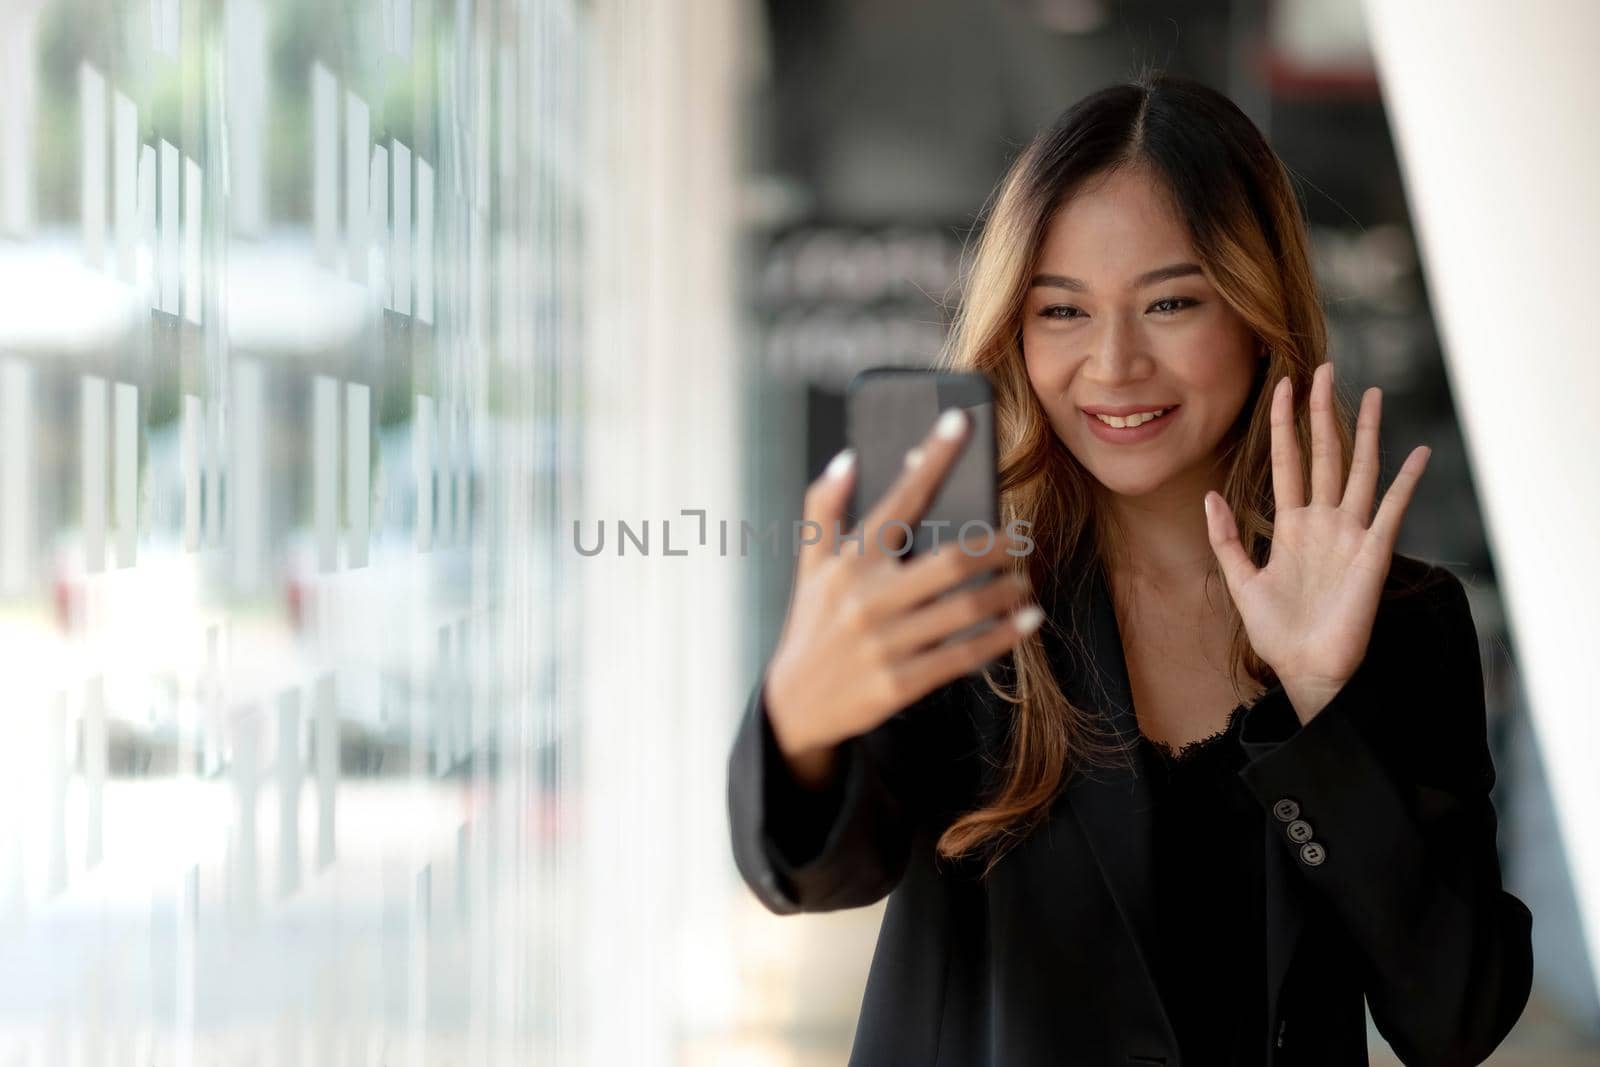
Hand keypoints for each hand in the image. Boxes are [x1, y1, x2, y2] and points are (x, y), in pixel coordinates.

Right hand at [764, 407, 1042, 784]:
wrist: (794, 707)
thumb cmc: (812, 626)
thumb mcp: (809, 566)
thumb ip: (825, 508)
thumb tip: (849, 457)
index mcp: (849, 562)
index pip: (898, 498)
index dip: (932, 457)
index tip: (961, 422)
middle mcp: (867, 598)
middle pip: (952, 560)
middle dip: (999, 545)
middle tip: (1023, 538)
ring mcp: (885, 643)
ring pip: (966, 608)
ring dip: (1008, 591)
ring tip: (1024, 582)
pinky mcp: (900, 683)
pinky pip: (965, 654)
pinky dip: (1002, 636)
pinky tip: (1025, 621)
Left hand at [1203, 362, 1431, 723]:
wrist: (1305, 670)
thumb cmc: (1276, 632)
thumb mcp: (1240, 581)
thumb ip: (1226, 538)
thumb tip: (1211, 494)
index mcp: (1291, 525)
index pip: (1287, 461)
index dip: (1285, 424)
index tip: (1282, 385)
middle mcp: (1323, 522)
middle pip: (1324, 454)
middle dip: (1323, 412)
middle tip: (1324, 368)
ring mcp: (1350, 535)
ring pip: (1358, 471)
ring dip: (1366, 434)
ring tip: (1372, 395)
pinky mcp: (1372, 555)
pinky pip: (1391, 512)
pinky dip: (1405, 483)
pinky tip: (1418, 454)